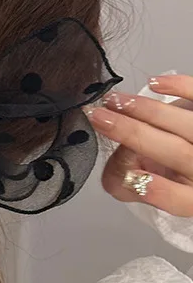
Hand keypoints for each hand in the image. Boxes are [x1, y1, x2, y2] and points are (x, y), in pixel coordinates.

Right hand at [85, 75, 192, 216]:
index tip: (129, 176)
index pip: (176, 198)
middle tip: (98, 117)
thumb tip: (120, 167)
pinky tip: (154, 84)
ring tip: (114, 101)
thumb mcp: (150, 192)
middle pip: (175, 152)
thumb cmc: (170, 175)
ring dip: (144, 109)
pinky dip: (178, 86)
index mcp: (192, 198)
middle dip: (132, 133)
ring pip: (183, 124)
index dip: (156, 189)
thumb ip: (130, 186)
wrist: (190, 157)